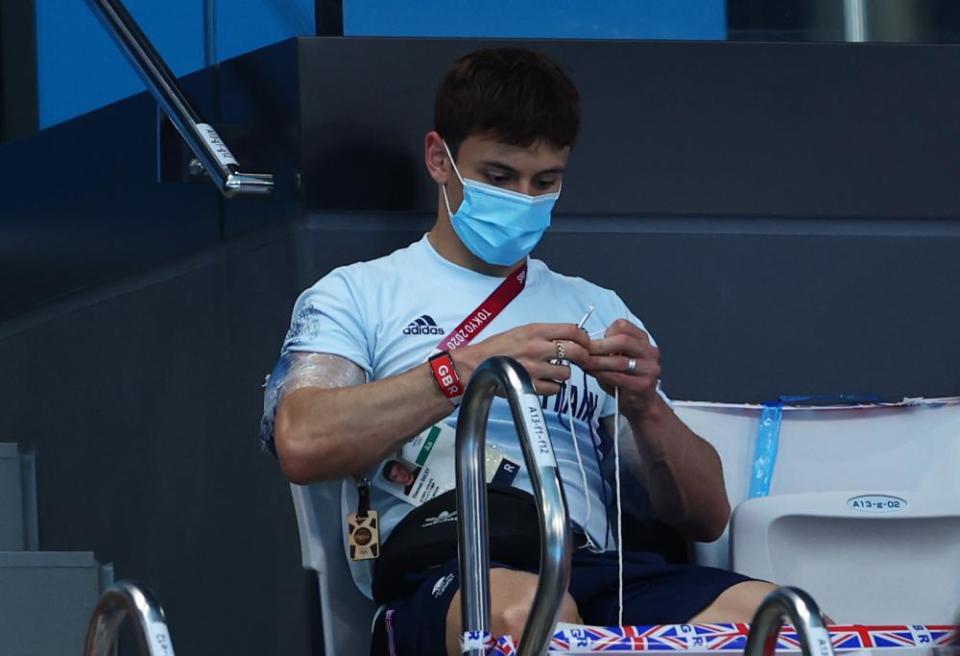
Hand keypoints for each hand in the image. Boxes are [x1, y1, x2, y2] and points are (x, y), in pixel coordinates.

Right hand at [450, 323, 591, 395]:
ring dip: (563, 374)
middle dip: (582, 357)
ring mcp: (534, 368)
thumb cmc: (497, 347)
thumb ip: (544, 334)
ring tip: (552, 372)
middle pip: (576, 351)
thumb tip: (569, 338)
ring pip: (567, 373)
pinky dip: (553, 388)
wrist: (474, 365)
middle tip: (580, 360)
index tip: (585, 343)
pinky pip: (555, 389)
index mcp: (535, 330)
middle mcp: (537, 347)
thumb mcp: (521, 331)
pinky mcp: (530, 385)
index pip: (572, 330)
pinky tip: (543, 383)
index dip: (584, 338)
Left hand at [583, 319, 661, 418]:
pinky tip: (591, 373)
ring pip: (619, 361)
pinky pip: (618, 377)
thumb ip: (606, 348)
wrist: (641, 403)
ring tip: (583, 363)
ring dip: (597, 362)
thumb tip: (582, 342)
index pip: (624, 326)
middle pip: (623, 341)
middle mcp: (650, 352)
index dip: (605, 332)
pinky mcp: (643, 385)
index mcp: (643, 340)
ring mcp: (649, 369)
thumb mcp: (617, 357)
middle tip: (583, 351)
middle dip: (599, 346)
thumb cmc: (626, 378)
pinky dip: (601, 374)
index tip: (592, 340)